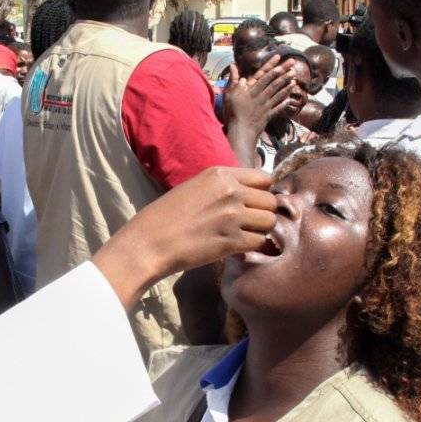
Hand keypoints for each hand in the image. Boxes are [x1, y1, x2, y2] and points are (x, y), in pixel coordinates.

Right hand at [93, 168, 276, 309]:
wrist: (149, 243)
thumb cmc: (165, 217)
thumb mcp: (194, 187)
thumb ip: (222, 186)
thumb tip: (248, 193)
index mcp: (220, 174)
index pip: (264, 178)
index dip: (261, 192)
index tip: (252, 204)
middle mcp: (231, 191)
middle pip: (270, 201)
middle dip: (263, 213)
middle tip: (248, 224)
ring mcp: (233, 216)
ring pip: (270, 221)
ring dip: (260, 230)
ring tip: (242, 235)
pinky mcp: (232, 241)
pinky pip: (260, 241)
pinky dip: (252, 247)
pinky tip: (236, 247)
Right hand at [222, 55, 295, 140]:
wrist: (241, 132)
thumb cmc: (233, 113)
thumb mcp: (229, 95)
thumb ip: (233, 81)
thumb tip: (233, 67)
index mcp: (252, 91)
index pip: (264, 78)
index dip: (273, 70)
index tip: (281, 64)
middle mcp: (261, 97)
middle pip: (274, 84)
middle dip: (284, 75)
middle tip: (293, 68)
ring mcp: (266, 107)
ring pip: (278, 95)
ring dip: (287, 87)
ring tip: (294, 80)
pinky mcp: (267, 116)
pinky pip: (278, 109)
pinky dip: (284, 104)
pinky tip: (289, 99)